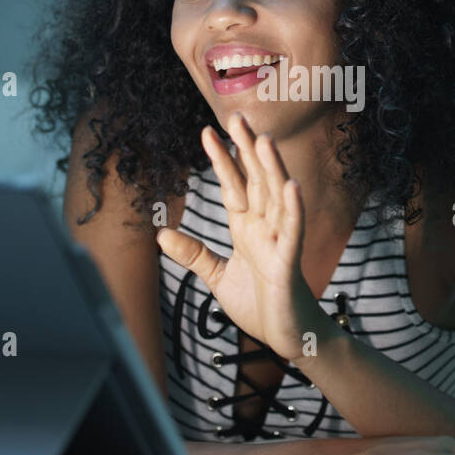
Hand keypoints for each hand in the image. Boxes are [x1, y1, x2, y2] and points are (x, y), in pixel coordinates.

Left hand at [155, 112, 331, 361]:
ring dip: (271, 169)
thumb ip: (194, 253)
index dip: (221, 160)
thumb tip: (161, 233)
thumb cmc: (260, 304)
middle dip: (246, 150)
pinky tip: (290, 186)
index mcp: (247, 228)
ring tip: (263, 140)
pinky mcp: (288, 262)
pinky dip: (293, 208)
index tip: (207, 133)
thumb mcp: (218, 276)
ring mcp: (279, 242)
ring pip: (276, 198)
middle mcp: (264, 228)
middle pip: (256, 181)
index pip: (233, 186)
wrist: (286, 337)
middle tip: (237, 117)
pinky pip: (293, 231)